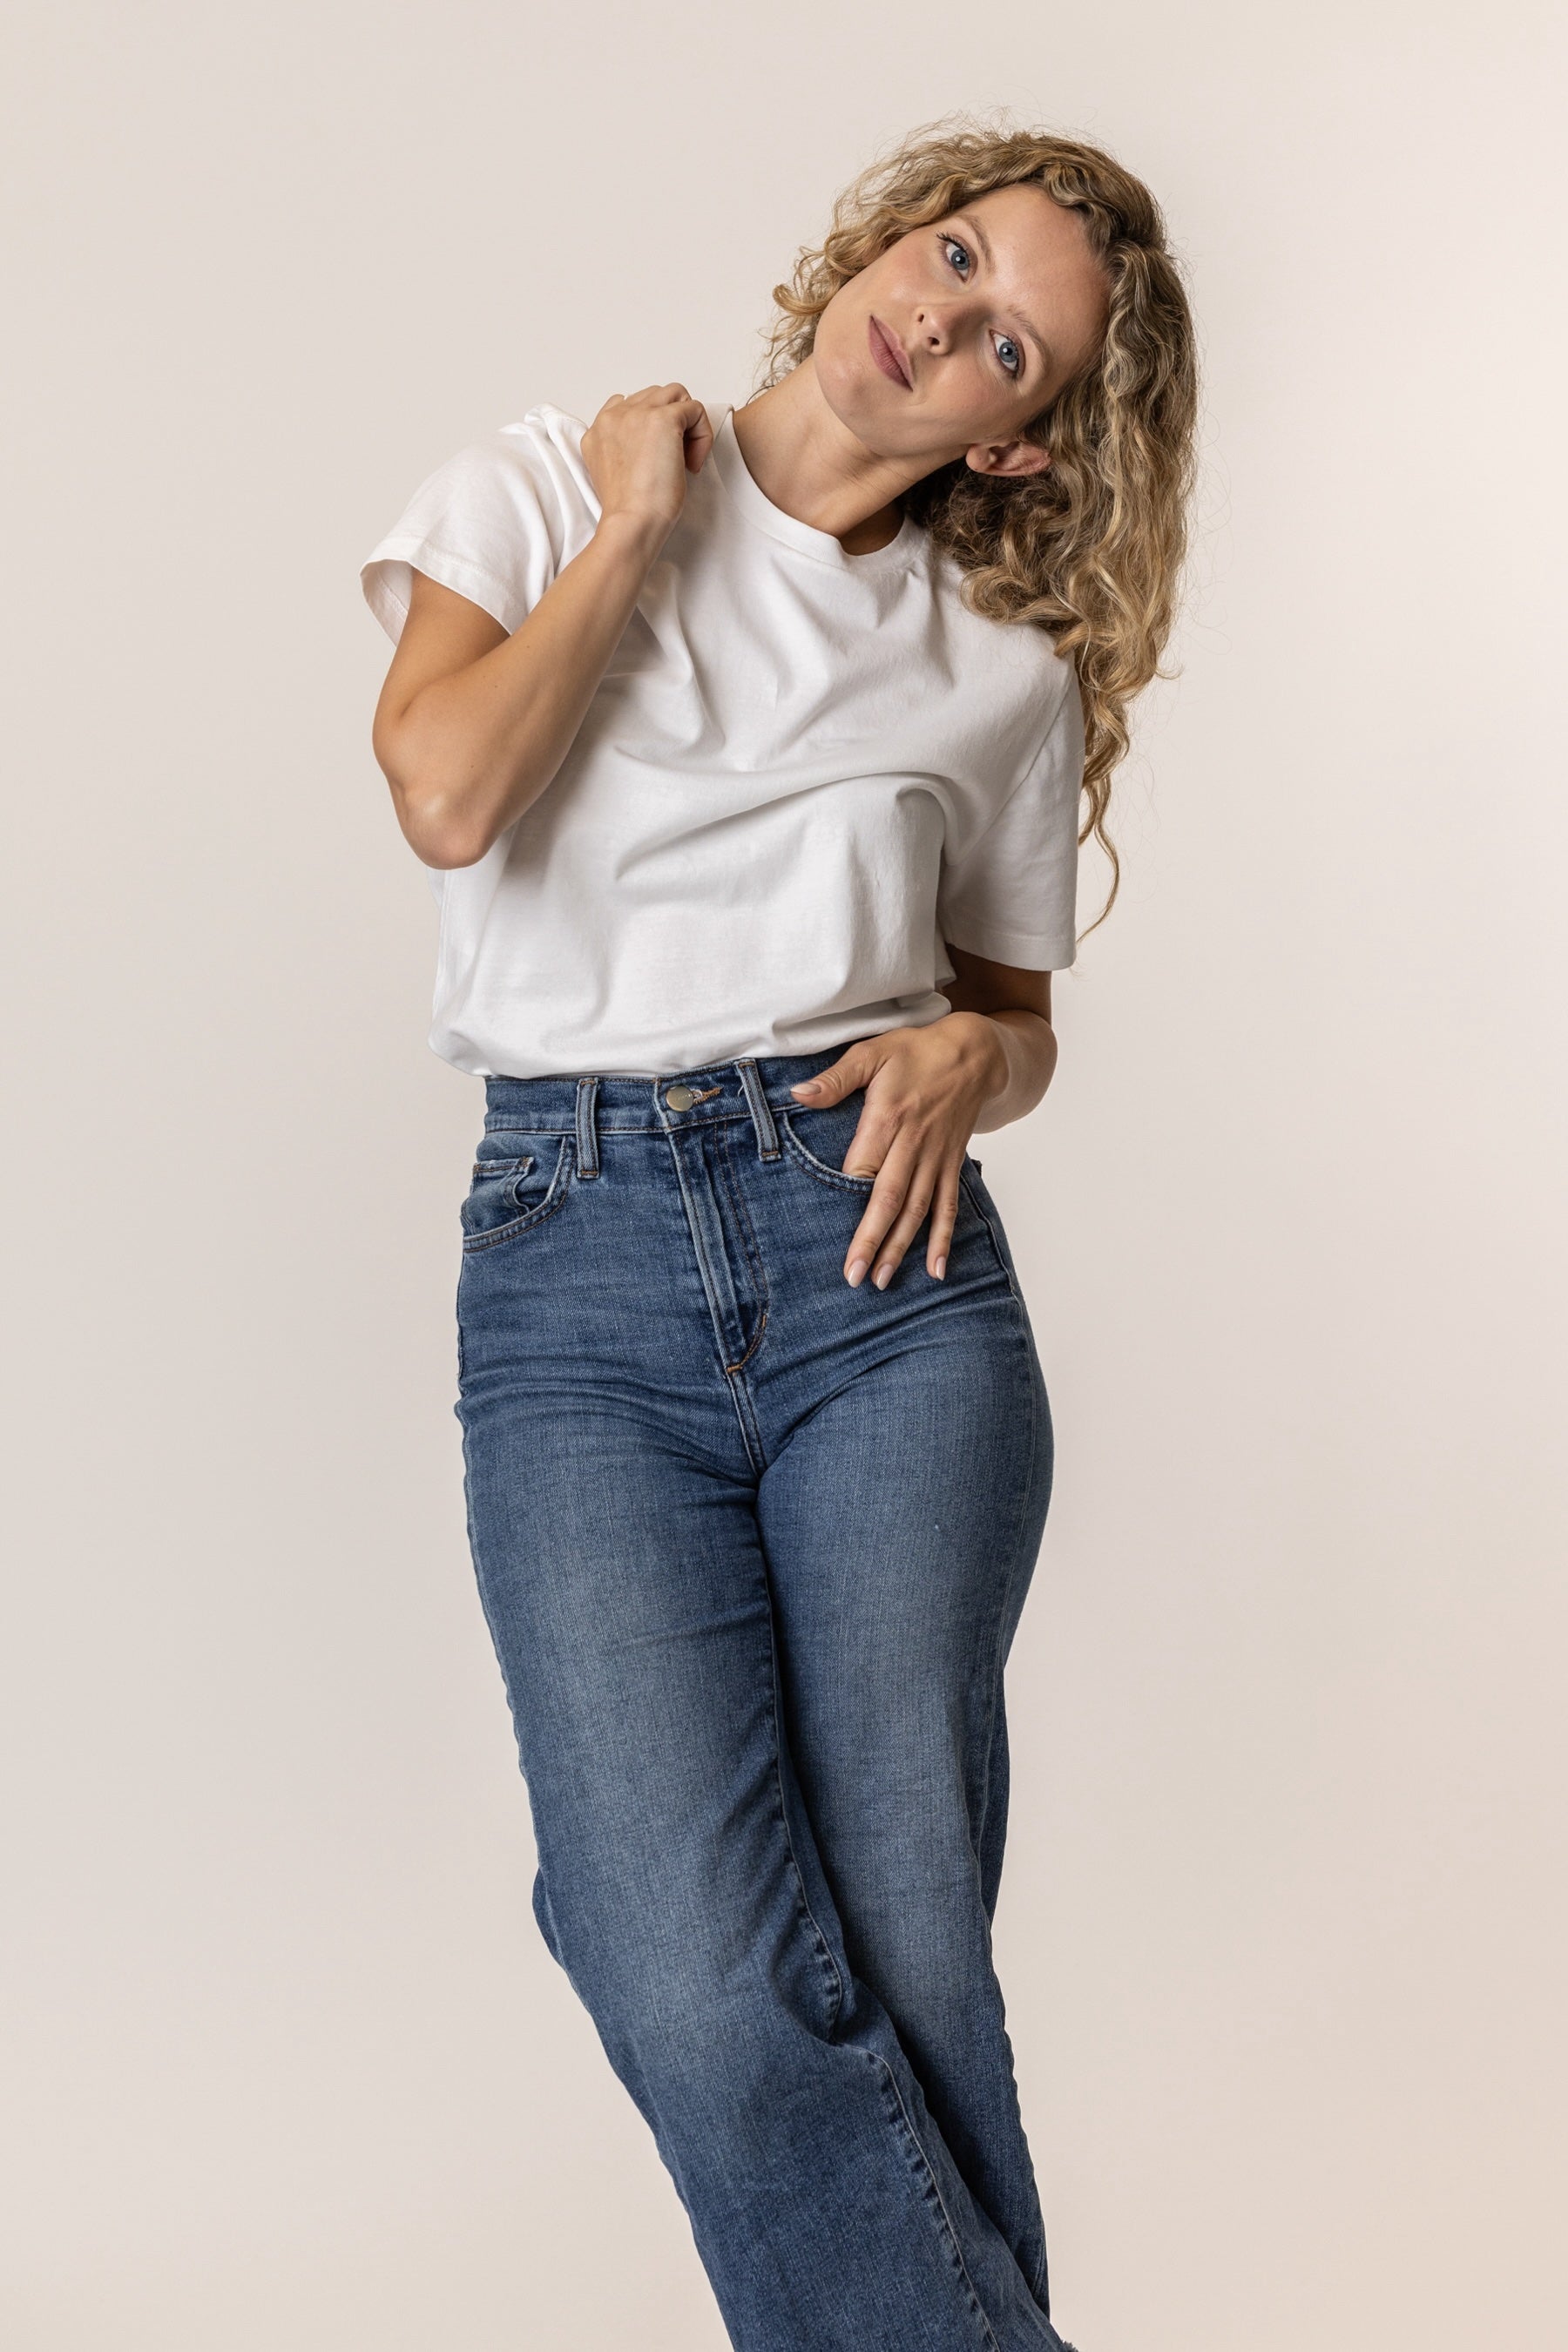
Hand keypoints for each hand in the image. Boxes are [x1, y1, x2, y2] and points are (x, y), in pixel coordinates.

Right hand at [581, 384, 713, 552]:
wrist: (631, 522)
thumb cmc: (629, 510)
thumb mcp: (615, 472)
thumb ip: (624, 448)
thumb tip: (655, 442)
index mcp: (599, 430)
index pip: (628, 405)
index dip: (650, 426)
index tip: (656, 457)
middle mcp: (613, 416)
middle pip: (654, 396)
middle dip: (671, 422)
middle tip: (675, 460)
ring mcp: (636, 414)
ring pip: (676, 394)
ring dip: (687, 423)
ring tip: (685, 458)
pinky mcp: (662, 419)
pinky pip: (695, 409)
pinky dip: (702, 434)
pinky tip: (692, 463)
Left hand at [789, 1014, 1008, 1287]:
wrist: (975, 1053)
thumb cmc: (916, 1051)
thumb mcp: (872, 1052)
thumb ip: (836, 1078)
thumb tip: (799, 1094)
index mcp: (889, 1117)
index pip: (866, 1166)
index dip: (851, 1199)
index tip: (838, 1229)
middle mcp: (914, 1143)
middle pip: (891, 1197)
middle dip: (874, 1240)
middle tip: (857, 1277)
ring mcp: (936, 1158)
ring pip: (918, 1209)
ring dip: (902, 1246)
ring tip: (885, 1281)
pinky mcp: (951, 1164)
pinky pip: (949, 1206)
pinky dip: (944, 1238)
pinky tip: (937, 1269)